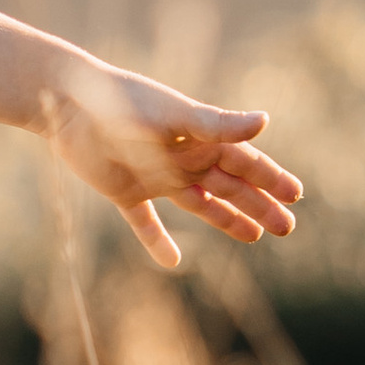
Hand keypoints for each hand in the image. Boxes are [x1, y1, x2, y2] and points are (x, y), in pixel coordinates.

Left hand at [44, 63, 301, 267]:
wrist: (67, 103)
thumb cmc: (123, 103)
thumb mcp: (174, 115)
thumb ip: (216, 124)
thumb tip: (265, 120)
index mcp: (199, 138)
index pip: (244, 161)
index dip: (271, 178)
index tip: (296, 195)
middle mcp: (181, 158)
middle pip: (229, 187)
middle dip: (259, 205)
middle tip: (287, 227)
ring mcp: (154, 176)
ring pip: (199, 203)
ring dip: (227, 219)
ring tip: (255, 236)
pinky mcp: (123, 191)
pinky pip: (144, 221)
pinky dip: (157, 241)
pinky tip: (172, 261)